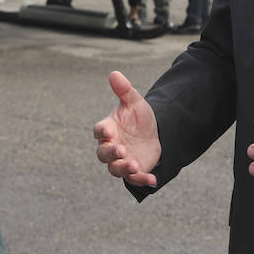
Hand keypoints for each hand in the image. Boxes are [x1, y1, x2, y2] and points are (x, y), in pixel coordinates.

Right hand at [93, 71, 161, 186]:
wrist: (155, 134)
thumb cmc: (138, 118)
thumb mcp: (135, 103)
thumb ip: (124, 90)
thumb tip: (114, 73)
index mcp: (108, 129)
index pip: (99, 131)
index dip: (101, 132)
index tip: (108, 131)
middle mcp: (110, 147)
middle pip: (103, 154)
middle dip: (111, 153)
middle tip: (121, 150)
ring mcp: (120, 161)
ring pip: (115, 169)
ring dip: (123, 168)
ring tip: (134, 165)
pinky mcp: (133, 171)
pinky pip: (134, 179)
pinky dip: (141, 180)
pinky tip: (153, 179)